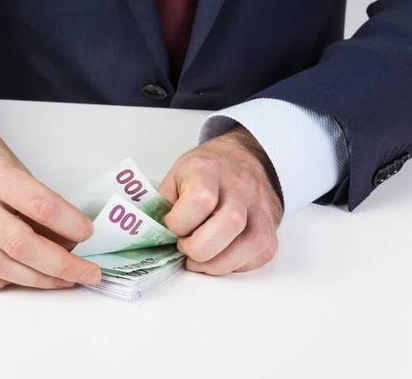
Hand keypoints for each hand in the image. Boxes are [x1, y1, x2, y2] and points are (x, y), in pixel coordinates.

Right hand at [0, 118, 100, 292]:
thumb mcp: (16, 168)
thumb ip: (37, 204)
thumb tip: (69, 242)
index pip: (41, 205)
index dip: (71, 225)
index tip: (89, 235)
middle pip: (20, 244)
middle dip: (61, 265)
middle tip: (88, 273)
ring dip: (36, 279)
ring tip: (62, 280)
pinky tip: (12, 279)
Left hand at [159, 125, 282, 274]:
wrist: (241, 158)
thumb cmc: (203, 172)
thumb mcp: (175, 177)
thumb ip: (163, 205)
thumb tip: (151, 238)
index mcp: (207, 170)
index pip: (200, 201)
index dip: (179, 223)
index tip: (170, 226)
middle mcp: (238, 186)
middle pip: (230, 223)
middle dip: (200, 248)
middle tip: (186, 247)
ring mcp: (259, 205)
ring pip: (252, 242)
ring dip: (219, 263)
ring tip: (200, 259)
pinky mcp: (271, 225)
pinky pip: (260, 253)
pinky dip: (237, 264)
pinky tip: (220, 257)